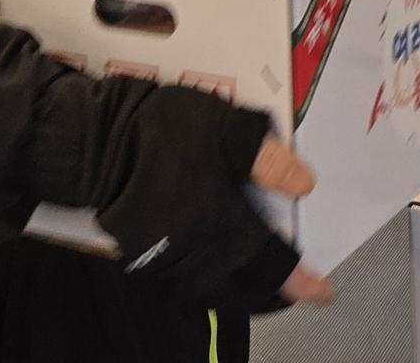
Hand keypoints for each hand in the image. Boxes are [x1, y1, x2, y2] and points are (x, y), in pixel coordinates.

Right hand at [90, 86, 328, 310]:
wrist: (96, 140)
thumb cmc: (163, 129)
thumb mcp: (223, 126)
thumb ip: (265, 157)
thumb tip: (304, 184)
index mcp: (217, 219)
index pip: (269, 261)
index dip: (299, 281)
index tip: (323, 292)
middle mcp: (193, 250)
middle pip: (242, 287)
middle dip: (273, 293)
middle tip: (297, 291)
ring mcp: (164, 258)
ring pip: (213, 291)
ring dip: (244, 292)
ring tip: (266, 287)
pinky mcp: (142, 257)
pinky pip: (186, 284)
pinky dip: (212, 285)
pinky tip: (221, 275)